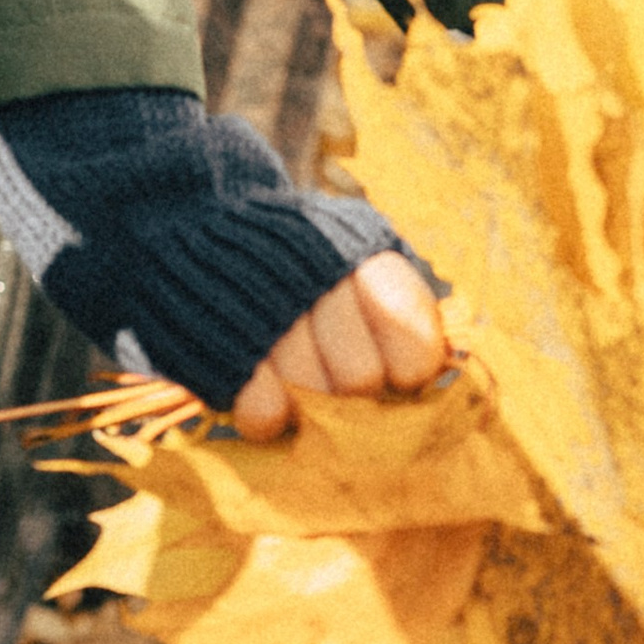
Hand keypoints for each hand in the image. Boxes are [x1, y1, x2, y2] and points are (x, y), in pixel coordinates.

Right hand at [231, 251, 446, 438]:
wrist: (199, 228)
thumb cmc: (305, 259)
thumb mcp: (362, 252)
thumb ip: (403, 301)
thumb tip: (444, 363)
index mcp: (364, 257)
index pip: (413, 341)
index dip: (409, 369)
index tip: (397, 371)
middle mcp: (317, 280)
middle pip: (360, 379)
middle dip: (355, 388)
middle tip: (340, 375)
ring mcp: (265, 316)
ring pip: (313, 397)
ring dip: (311, 402)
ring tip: (303, 381)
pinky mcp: (222, 348)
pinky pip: (264, 410)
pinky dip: (269, 414)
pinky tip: (269, 392)